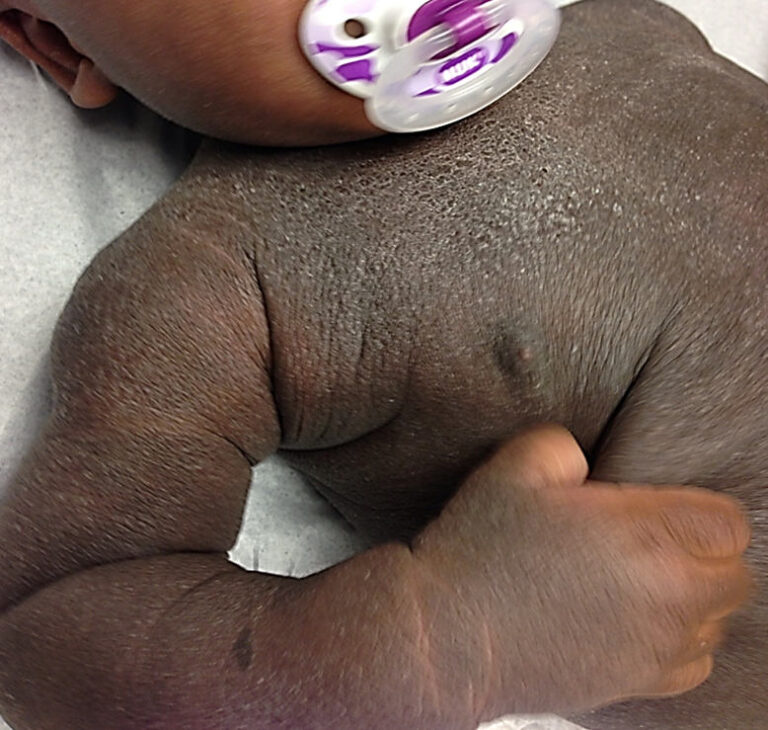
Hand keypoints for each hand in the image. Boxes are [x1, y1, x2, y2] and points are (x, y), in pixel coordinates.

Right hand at [412, 425, 751, 720]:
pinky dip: (680, 643)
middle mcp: (665, 594)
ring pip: (718, 623)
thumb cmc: (479, 550)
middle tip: (659, 542)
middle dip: (706, 554)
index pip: (728, 524)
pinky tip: (639, 624)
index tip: (668, 509)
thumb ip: (560, 446)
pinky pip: (694, 666)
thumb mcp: (512, 468)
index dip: (701, 510)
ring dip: (695, 599)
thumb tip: (581, 461)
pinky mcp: (635, 684)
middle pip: (735, 577)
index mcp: (642, 533)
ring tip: (648, 582)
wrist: (448, 634)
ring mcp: (654, 646)